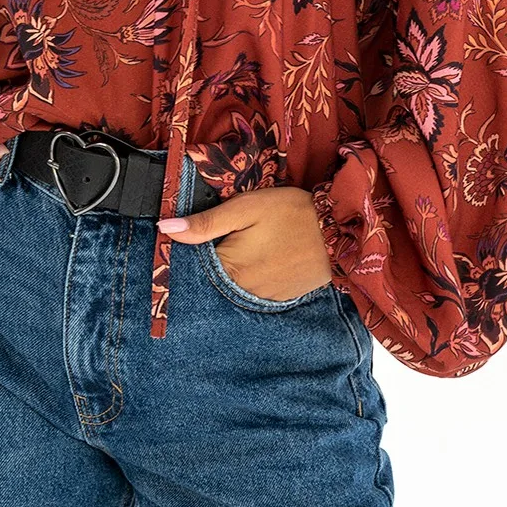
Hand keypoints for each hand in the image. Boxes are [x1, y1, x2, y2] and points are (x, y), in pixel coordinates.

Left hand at [158, 185, 332, 301]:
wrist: (341, 232)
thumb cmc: (292, 214)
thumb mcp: (246, 208)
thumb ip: (205, 222)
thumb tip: (165, 229)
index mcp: (228, 268)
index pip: (191, 266)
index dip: (187, 251)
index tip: (190, 235)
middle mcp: (241, 291)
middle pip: (210, 278)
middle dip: (209, 260)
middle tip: (226, 237)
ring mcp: (261, 298)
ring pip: (231, 285)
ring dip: (231, 269)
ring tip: (245, 246)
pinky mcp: (278, 298)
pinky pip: (253, 290)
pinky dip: (250, 276)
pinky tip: (260, 258)